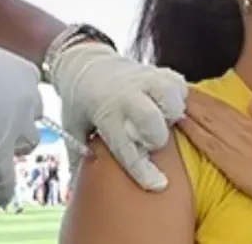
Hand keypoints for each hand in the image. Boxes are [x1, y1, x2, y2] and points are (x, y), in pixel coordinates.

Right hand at [0, 33, 42, 206]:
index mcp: (20, 69)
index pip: (27, 82)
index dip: (10, 91)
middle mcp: (27, 99)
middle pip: (34, 114)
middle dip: (18, 120)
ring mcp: (16, 129)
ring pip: (28, 143)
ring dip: (15, 149)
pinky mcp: (0, 156)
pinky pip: (6, 179)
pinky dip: (3, 189)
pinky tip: (1, 197)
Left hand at [50, 42, 187, 190]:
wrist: (83, 62)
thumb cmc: (80, 101)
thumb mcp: (73, 127)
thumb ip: (79, 155)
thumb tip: (78, 189)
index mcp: (105, 113)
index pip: (126, 147)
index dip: (143, 169)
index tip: (158, 184)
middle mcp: (126, 96)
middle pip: (152, 120)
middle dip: (156, 137)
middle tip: (149, 139)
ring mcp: (143, 80)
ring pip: (171, 97)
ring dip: (171, 113)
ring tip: (162, 120)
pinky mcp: (156, 71)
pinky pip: (178, 84)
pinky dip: (178, 96)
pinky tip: (167, 105)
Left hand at [177, 90, 251, 220]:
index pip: (222, 108)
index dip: (200, 98)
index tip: (181, 87)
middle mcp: (247, 132)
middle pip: (210, 111)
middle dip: (187, 98)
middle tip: (163, 84)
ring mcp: (242, 148)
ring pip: (207, 124)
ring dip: (185, 109)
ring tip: (165, 96)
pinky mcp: (239, 166)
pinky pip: (211, 146)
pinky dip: (193, 132)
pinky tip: (179, 122)